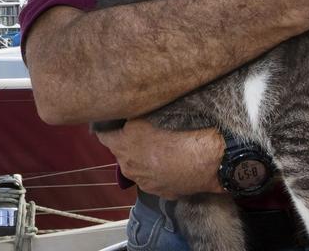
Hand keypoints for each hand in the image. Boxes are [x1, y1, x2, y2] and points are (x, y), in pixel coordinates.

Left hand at [94, 119, 224, 198]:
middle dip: (128, 145)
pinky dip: (160, 172)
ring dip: (144, 160)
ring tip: (162, 150)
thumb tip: (122, 115)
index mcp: (121, 147)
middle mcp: (128, 168)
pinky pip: (155, 179)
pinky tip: (173, 163)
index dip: (106, 128)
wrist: (206, 159)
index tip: (110, 123)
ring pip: (138, 168)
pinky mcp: (161, 193)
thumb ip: (129, 118)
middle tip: (144, 135)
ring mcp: (144, 183)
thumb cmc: (178, 133)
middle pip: (121, 153)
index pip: (103, 136)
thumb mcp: (147, 116)